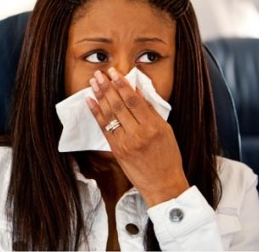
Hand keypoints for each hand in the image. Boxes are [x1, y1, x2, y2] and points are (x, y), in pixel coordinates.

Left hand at [86, 67, 188, 206]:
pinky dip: (96, 113)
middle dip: (107, 87)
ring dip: (99, 96)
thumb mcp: (166, 130)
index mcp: (153, 127)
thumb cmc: (168, 157)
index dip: (122, 85)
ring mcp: (125, 142)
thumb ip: (151, 111)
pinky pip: (104, 128)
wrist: (163, 184)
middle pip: (119, 105)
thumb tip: (137, 91)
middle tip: (99, 74)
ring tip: (93, 83)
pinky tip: (90, 101)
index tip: (114, 73)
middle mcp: (137, 133)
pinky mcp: (116, 150)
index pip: (134, 100)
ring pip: (109, 115)